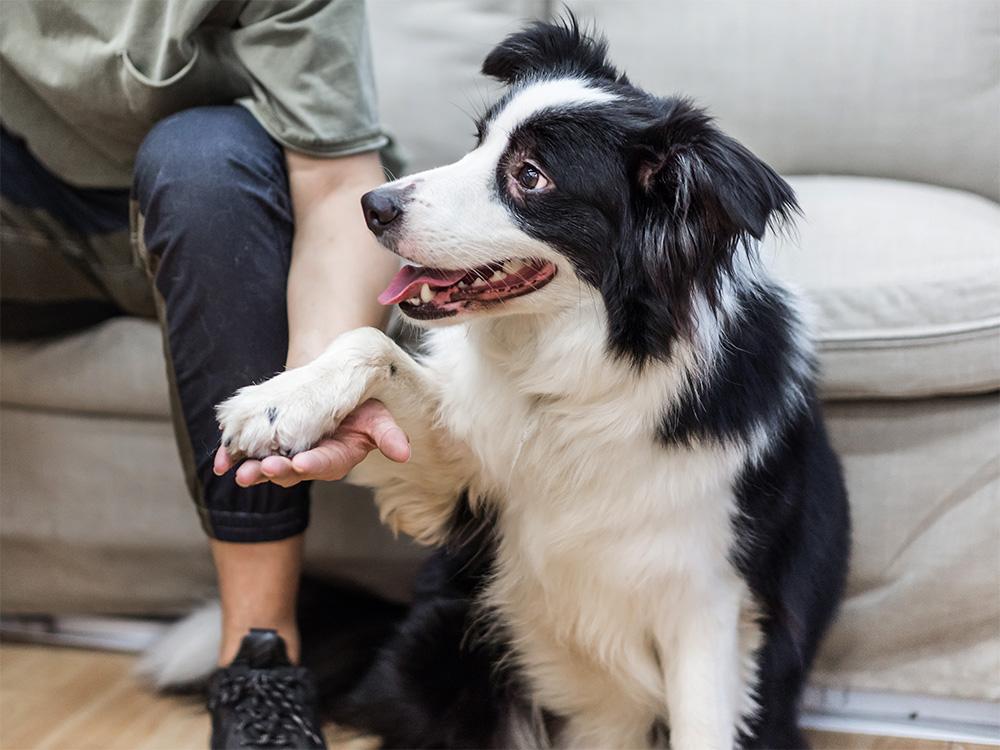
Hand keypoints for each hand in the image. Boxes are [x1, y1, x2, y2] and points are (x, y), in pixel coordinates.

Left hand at [213, 399, 408, 487]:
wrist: (327, 383)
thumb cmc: (358, 401)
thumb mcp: (378, 416)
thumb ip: (387, 435)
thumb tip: (404, 452)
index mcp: (336, 458)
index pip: (326, 464)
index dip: (314, 465)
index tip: (303, 463)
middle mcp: (309, 462)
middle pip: (292, 471)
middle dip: (277, 471)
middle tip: (265, 468)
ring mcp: (284, 455)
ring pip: (267, 468)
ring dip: (253, 471)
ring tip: (240, 472)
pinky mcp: (263, 446)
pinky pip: (246, 454)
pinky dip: (231, 458)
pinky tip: (220, 462)